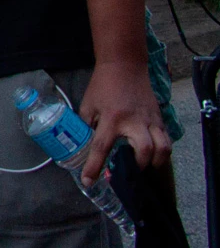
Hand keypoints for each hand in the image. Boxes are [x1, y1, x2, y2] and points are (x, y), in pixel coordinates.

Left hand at [78, 59, 170, 179]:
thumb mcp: (88, 104)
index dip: (94, 166)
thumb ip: (86, 126)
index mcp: (111, 118)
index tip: (88, 181)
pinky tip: (153, 154)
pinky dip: (162, 151)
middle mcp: (134, 121)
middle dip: (139, 165)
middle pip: (145, 149)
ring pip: (163, 147)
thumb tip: (82, 146)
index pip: (101, 147)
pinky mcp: (160, 118)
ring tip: (145, 165)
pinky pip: (167, 139)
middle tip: (130, 170)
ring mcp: (150, 120)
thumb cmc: (102, 86)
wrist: (124, 66)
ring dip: (156, 161)